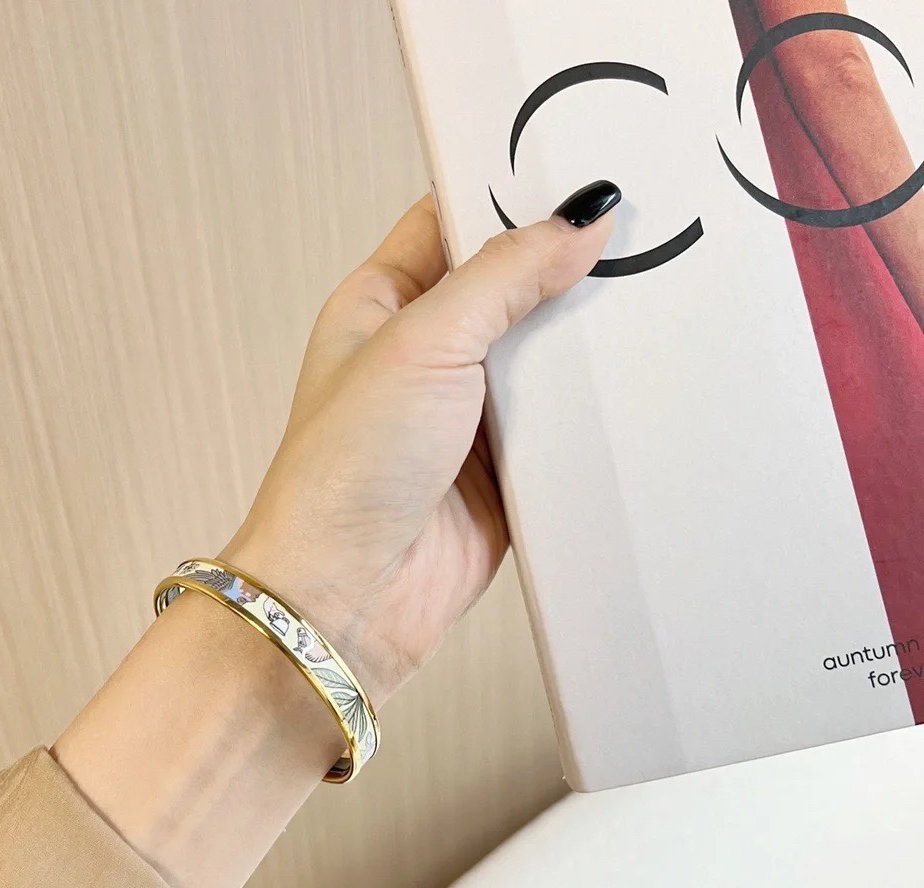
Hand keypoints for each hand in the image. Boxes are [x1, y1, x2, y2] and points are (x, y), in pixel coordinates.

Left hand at [54, 185, 616, 887]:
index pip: (455, 222)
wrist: (347, 597)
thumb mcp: (423, 344)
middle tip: (648, 229)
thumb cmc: (348, 468)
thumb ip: (504, 277)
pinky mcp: (504, 473)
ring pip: (544, 358)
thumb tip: (580, 217)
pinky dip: (594, 414)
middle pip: (512, 288)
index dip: (514, 192)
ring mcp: (467, 415)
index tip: (586, 166)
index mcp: (384, 303)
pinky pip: (562, 428)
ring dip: (588, 343)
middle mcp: (426, 354)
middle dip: (569, 268)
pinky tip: (640, 386)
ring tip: (663, 296)